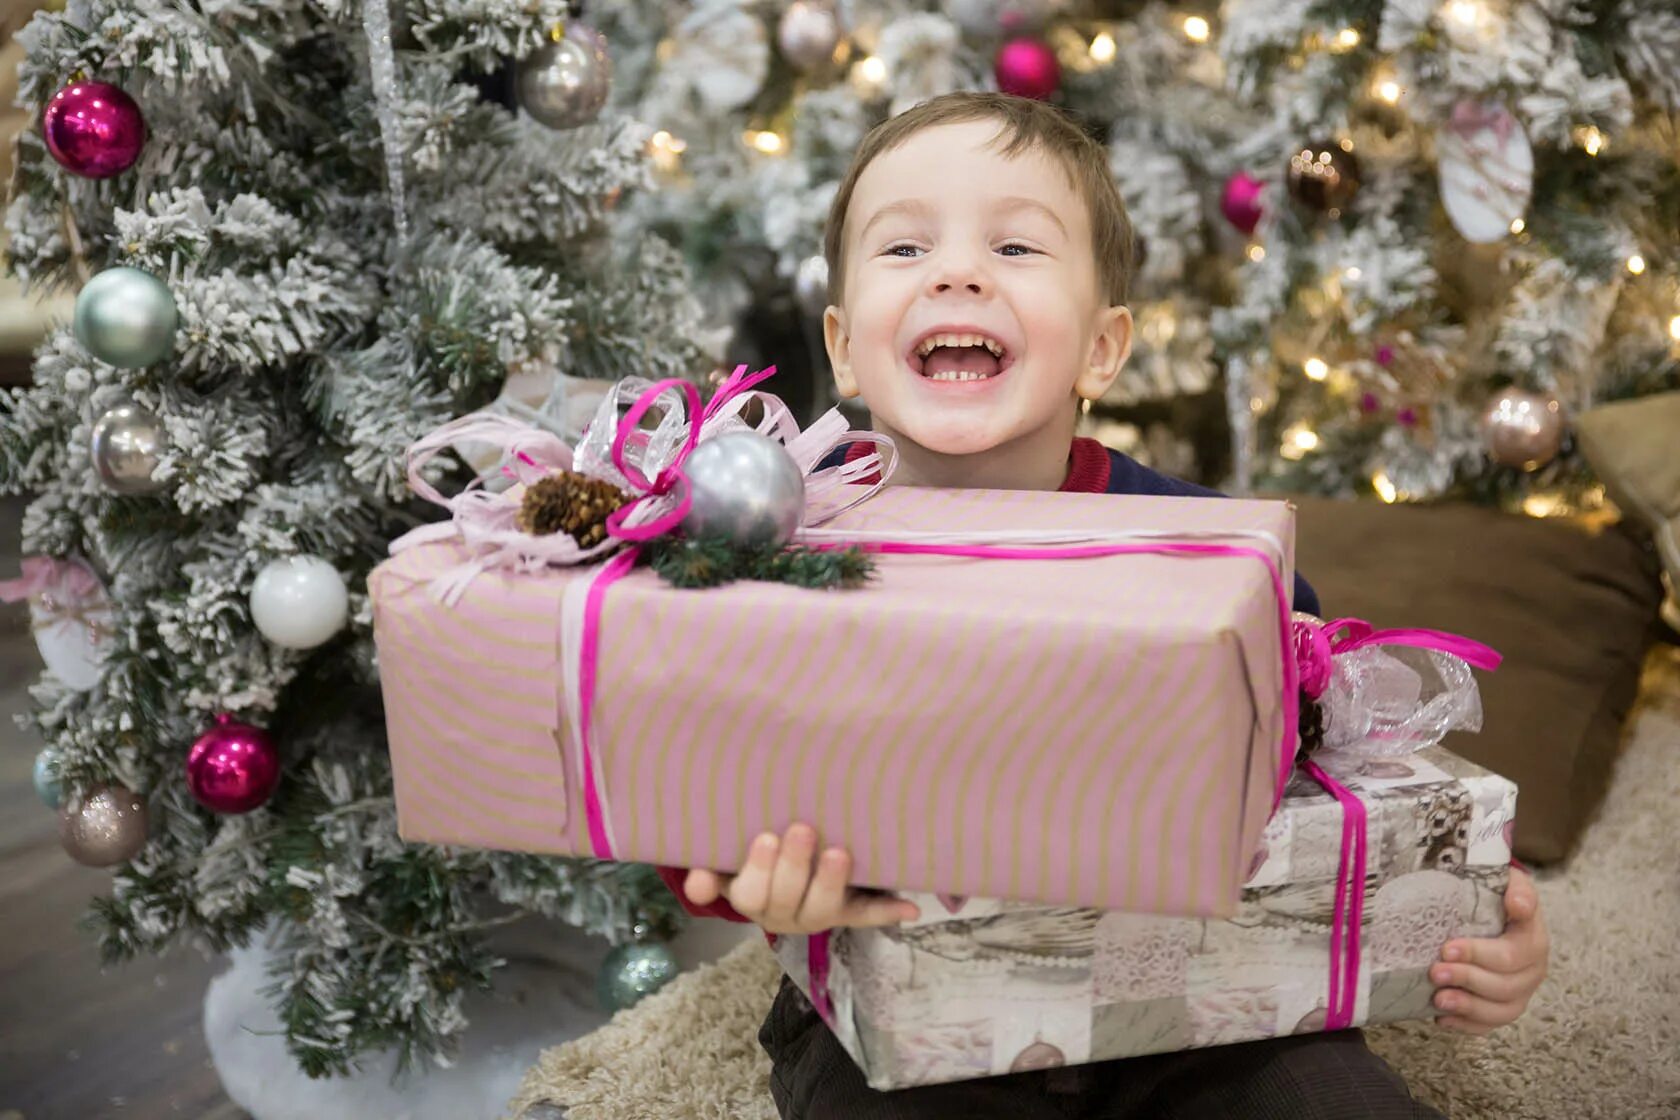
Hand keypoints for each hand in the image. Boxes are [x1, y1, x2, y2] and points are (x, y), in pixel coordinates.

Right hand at [681, 823, 920, 935]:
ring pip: (823, 909)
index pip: (749, 895)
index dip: (757, 869)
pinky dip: (887, 912)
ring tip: (839, 853)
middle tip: (801, 829)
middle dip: (794, 865)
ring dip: (830, 882)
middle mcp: (783, 913)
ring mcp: (817, 914)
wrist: (784, 876)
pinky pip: (866, 915)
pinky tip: (910, 909)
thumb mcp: (725, 859)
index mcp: (752, 899)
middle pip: (786, 898)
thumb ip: (710, 867)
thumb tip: (694, 882)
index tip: (765, 837)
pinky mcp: (847, 912)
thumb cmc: (752, 856)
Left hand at [1431, 867, 1548, 1034]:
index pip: (1513, 952)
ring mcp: (1520, 992)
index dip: (1480, 954)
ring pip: (1501, 1010)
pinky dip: (1466, 1025)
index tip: (1448, 948)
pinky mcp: (1503, 1007)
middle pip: (1505, 984)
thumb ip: (1516, 888)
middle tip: (1435, 971)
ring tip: (1439, 999)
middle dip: (1468, 979)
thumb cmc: (1496, 898)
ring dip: (1468, 1007)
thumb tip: (1518, 903)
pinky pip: (1490, 1026)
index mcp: (1533, 939)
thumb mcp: (1508, 883)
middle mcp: (1532, 970)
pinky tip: (1441, 1018)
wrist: (1495, 912)